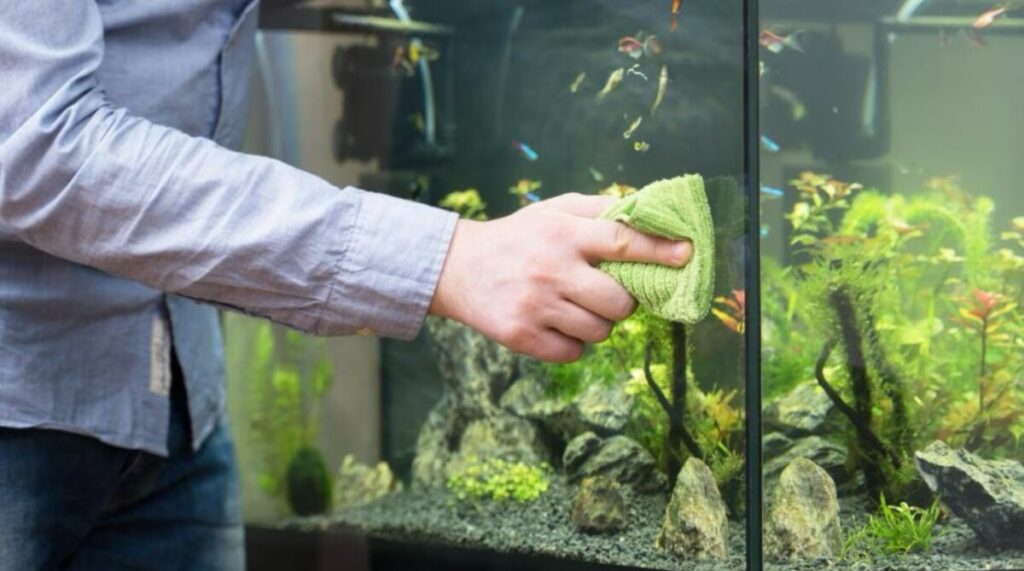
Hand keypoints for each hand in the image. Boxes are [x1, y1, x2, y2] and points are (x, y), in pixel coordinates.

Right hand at [429, 193, 691, 362]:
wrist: (457, 268)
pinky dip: (572, 344)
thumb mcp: (554, 210)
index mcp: (563, 233)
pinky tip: (555, 324)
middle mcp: (551, 268)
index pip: (622, 241)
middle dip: (621, 302)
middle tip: (603, 292)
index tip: (686, 254)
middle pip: (619, 301)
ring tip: (572, 306)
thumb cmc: (519, 237)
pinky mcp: (521, 336)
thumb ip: (600, 210)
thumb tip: (650, 217)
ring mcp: (536, 305)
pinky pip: (573, 353)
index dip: (659, 250)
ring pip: (599, 332)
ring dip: (596, 324)